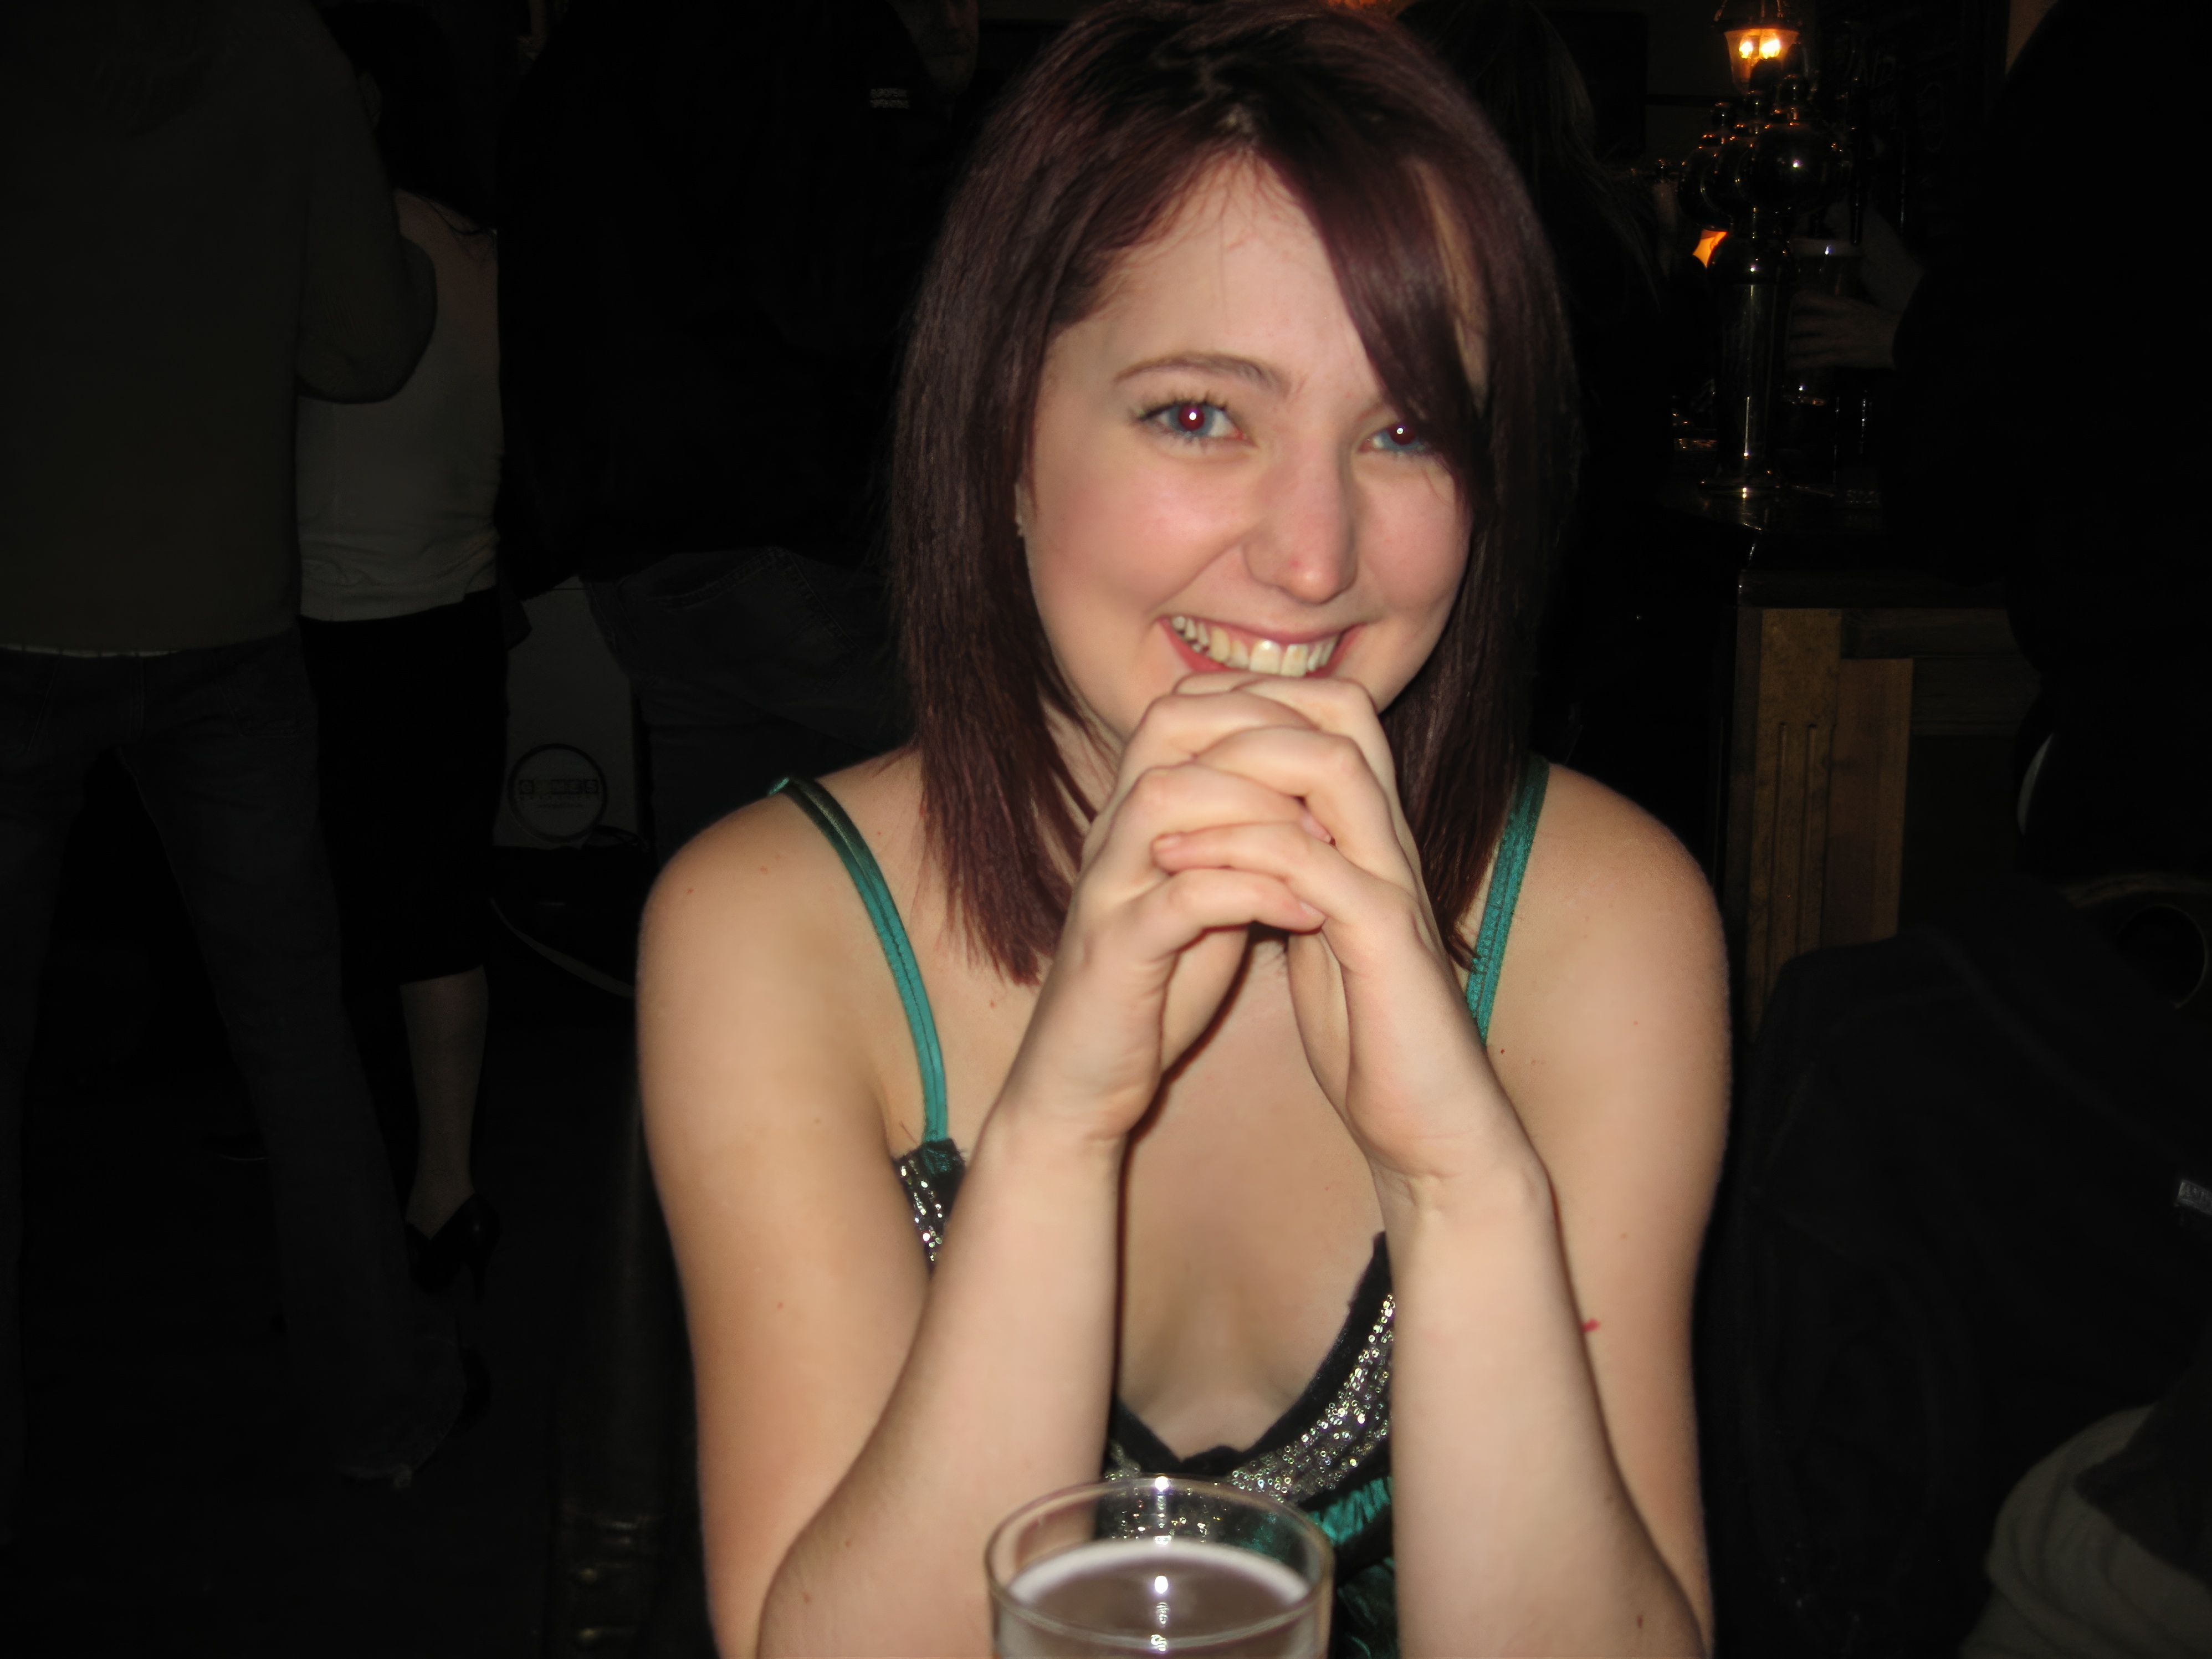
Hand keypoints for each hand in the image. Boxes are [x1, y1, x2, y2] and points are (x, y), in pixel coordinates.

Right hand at [994, 686, 1328, 1143]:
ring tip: (1324, 845)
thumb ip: (1234, 846)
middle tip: (1330, 780)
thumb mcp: (1200, 901)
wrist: (1080, 1084)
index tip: (1325, 746)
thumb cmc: (1149, 991)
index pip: (1179, 711)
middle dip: (1259, 739)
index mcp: (1131, 817)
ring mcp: (1106, 891)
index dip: (1255, 706)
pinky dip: (1251, 894)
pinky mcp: (1114, 953)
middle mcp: (1110, 836)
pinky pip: (1181, 899)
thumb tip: (1301, 800)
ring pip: (1166, 798)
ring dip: (1256, 809)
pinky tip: (1305, 913)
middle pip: (1166, 730)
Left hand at [1149, 676, 1520, 1188]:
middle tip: (1169, 743)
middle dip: (1249, 711)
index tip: (1182, 728)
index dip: (1258, 700)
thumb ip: (1294, 878)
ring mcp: (1394, 884)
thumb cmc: (1371, 1032)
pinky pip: (1313, 864)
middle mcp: (1391, 843)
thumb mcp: (1320, 932)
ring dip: (1237, 774)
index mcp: (1372, 838)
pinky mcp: (1387, 940)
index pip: (1334, 716)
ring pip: (1332, 771)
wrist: (1429, 1121)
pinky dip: (1242, 854)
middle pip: (1342, 715)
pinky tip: (1178, 866)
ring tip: (1158, 802)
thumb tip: (1245, 838)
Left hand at [1787, 291, 1899, 369]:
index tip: (1792, 307)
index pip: (1808, 298)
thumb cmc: (1881, 321)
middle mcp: (1833, 321)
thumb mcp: (1858, 307)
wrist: (1897, 339)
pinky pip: (1810, 362)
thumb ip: (1839, 307)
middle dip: (1788, 330)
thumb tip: (1824, 308)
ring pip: (1800, 344)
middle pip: (1798, 324)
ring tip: (1786, 350)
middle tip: (1786, 333)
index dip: (1795, 302)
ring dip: (1790, 348)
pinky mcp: (1837, 358)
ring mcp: (1834, 340)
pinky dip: (1797, 364)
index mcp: (1840, 305)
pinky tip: (1790, 365)